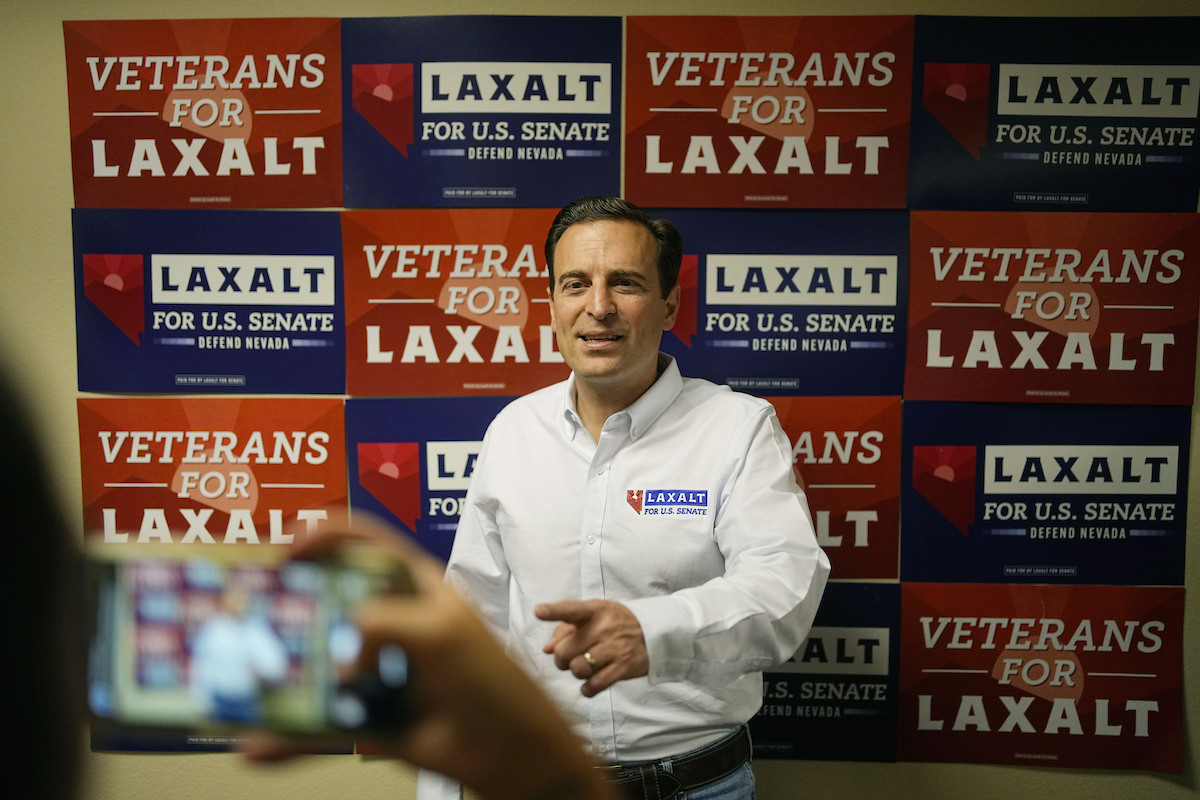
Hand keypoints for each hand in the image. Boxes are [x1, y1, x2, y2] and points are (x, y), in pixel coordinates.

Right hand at [242, 508, 615, 799]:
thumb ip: (384, 622)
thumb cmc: (490, 680)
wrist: (513, 754)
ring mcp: (378, 670)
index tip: (284, 557)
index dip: (321, 539)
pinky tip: (259, 743)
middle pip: (327, 604)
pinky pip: (319, 723)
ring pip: (317, 665)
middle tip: (247, 622)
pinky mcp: (370, 717)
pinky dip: (288, 735)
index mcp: (412, 587)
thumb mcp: (439, 633)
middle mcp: (391, 623)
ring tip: (242, 678)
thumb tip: (339, 652)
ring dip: (281, 673)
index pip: (362, 542)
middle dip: (288, 610)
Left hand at [536, 599, 648, 696]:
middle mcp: (604, 628)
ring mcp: (615, 648)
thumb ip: (567, 628)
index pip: (571, 609)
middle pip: (564, 651)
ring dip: (576, 672)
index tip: (539, 611)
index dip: (553, 611)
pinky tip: (590, 682)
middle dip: (561, 658)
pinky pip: (594, 685)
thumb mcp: (595, 615)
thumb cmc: (615, 623)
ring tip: (584, 666)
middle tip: (569, 657)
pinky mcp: (623, 668)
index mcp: (595, 610)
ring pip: (577, 669)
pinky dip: (587, 688)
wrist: (653, 633)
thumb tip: (547, 649)